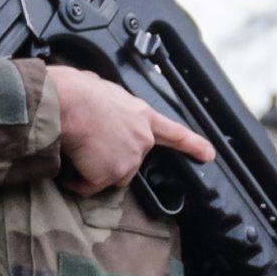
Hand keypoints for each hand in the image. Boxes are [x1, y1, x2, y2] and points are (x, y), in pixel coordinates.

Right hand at [48, 65, 212, 193]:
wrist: (67, 102)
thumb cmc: (74, 90)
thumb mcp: (100, 88)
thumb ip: (109, 104)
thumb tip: (93, 99)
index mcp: (141, 114)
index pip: (174, 132)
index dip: (192, 145)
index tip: (209, 154)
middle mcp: (142, 139)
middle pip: (130, 162)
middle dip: (109, 159)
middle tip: (87, 144)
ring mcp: (130, 159)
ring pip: (108, 176)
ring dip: (91, 170)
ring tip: (75, 150)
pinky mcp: (113, 174)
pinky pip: (89, 186)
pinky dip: (77, 182)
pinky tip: (69, 165)